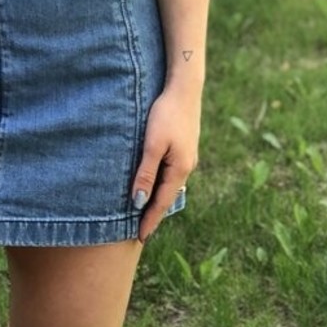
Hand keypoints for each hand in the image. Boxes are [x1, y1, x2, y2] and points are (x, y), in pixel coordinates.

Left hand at [131, 82, 201, 242]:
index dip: (150, 220)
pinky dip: (161, 185)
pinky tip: (154, 186)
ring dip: (157, 199)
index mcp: (179, 169)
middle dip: (154, 214)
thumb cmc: (165, 114)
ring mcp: (187, 157)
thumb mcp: (152, 145)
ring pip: (169, 185)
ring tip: (145, 213)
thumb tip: (139, 202)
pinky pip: (170, 174)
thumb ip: (146, 173)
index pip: (161, 203)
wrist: (184, 88)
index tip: (140, 238)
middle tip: (141, 232)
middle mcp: (186, 167)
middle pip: (167, 197)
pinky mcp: (184, 148)